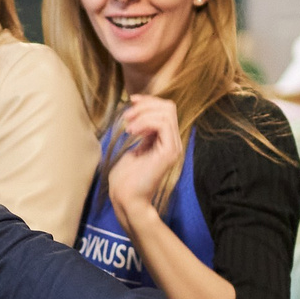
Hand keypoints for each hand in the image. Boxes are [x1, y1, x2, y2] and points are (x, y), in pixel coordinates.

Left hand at [104, 95, 186, 224]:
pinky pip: (164, 124)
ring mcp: (173, 147)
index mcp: (166, 140)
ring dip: (143, 114)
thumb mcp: (134, 148)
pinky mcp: (169, 153)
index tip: (132, 100)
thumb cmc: (126, 178)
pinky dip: (146, 122)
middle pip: (169, 107)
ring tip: (128, 126)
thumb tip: (140, 114)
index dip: (149, 101)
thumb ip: (142, 132)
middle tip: (127, 116)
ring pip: (167, 113)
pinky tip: (133, 131)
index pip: (166, 110)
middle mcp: (173, 142)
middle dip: (146, 105)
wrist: (127, 198)